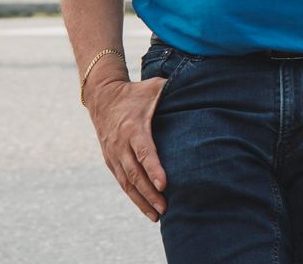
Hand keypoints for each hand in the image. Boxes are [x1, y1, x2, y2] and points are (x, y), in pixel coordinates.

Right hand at [86, 73, 170, 221]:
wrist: (102, 97)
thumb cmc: (136, 93)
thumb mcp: (154, 87)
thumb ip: (173, 90)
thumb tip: (200, 88)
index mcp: (133, 127)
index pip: (144, 151)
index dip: (154, 169)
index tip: (165, 184)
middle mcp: (121, 144)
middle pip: (135, 173)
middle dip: (150, 193)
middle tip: (166, 208)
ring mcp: (114, 154)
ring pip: (127, 183)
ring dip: (142, 200)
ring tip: (157, 216)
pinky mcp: (110, 161)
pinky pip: (122, 182)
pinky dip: (133, 197)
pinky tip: (146, 209)